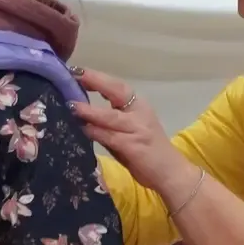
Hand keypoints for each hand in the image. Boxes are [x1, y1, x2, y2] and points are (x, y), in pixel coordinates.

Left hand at [73, 71, 197, 204]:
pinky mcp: (134, 147)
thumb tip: (81, 114)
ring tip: (73, 105)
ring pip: (111, 117)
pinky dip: (96, 132)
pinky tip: (84, 129)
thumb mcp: (128, 133)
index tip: (77, 71)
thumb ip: (109, 124)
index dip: (98, 78)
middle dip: (96, 81)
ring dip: (90, 111)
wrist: (171, 173)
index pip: (117, 87)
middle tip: (75, 75)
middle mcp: (140, 113)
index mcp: (139, 107)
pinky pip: (111, 137)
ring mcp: (137, 129)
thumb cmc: (148, 154)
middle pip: (117, 91)